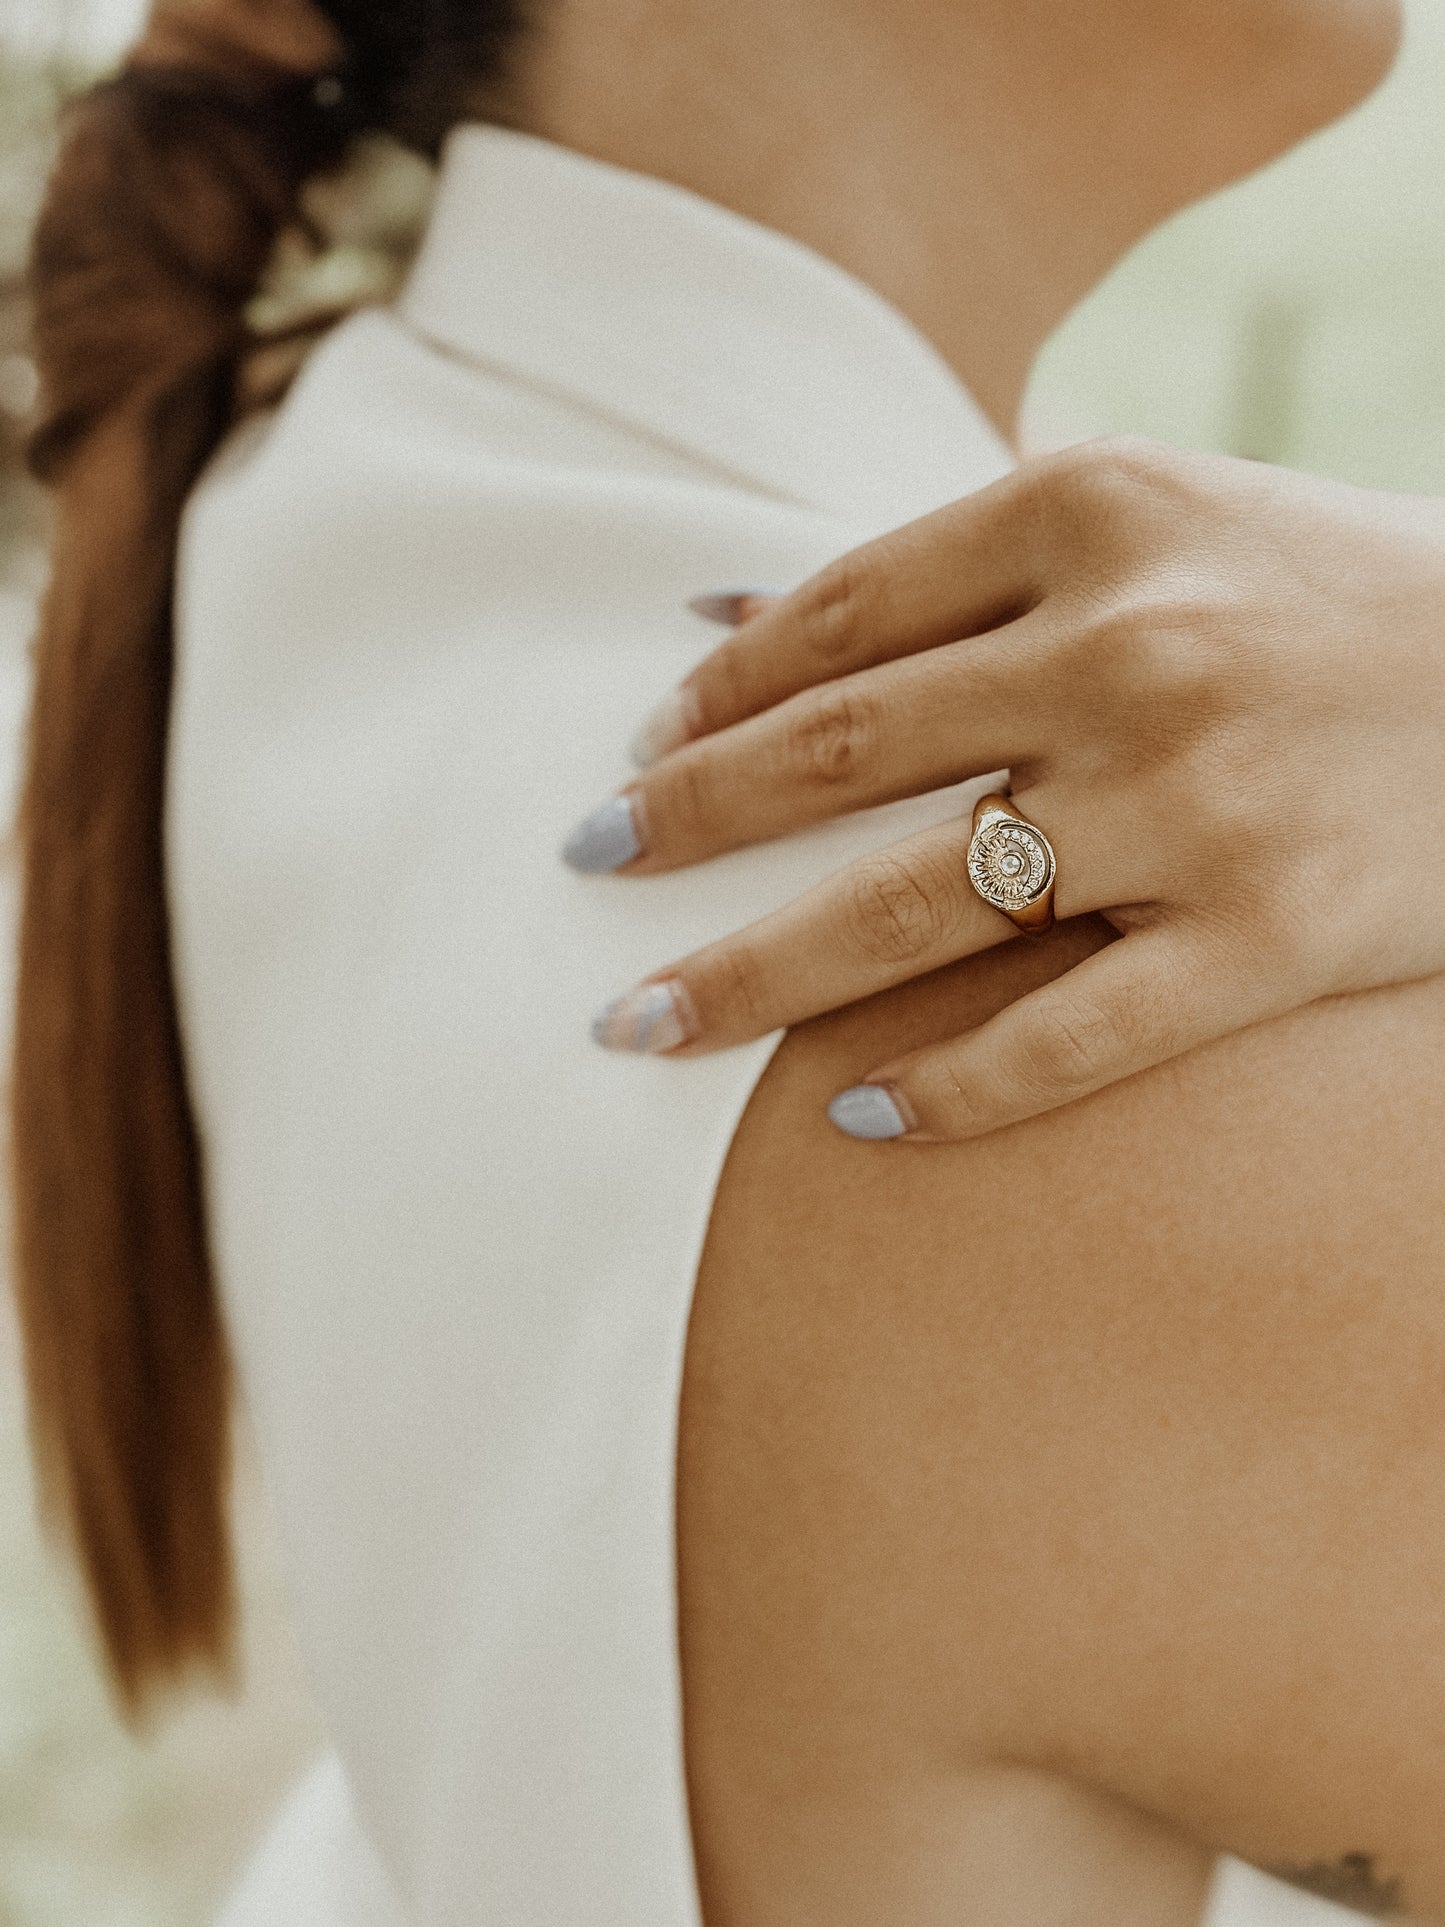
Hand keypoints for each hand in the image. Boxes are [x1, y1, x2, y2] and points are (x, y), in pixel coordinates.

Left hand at [564, 438, 1444, 1139]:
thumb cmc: (1325, 596)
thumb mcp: (1156, 517)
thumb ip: (949, 566)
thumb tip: (718, 613)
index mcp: (1093, 511)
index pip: (842, 612)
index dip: (717, 692)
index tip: (639, 748)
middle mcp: (1129, 649)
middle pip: (840, 753)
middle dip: (684, 819)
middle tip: (581, 869)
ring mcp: (1196, 799)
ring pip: (917, 905)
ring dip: (750, 975)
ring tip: (635, 1025)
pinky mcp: (1269, 936)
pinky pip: (1070, 1036)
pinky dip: (953, 1089)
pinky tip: (857, 1123)